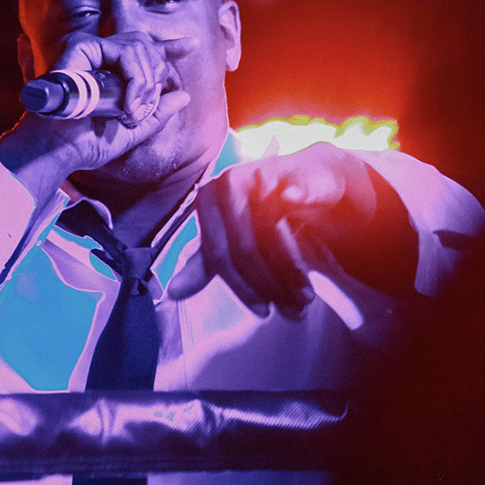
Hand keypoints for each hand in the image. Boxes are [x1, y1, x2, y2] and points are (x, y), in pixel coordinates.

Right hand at [0, 33, 194, 192]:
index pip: (144, 51)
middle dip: (154, 76)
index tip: (191, 45)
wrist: (58, 152)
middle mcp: (99, 57)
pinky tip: (126, 104)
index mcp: (110, 73)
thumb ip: (156, 113)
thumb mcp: (131, 131)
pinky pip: (122, 52)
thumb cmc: (84, 144)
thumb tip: (184, 96)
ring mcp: (88, 50)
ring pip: (137, 47)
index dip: (168, 47)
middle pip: (145, 46)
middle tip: (142, 107)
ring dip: (143, 82)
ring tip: (130, 111)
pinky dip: (133, 78)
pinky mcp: (79, 48)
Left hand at [165, 142, 416, 316]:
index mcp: (206, 199)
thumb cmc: (261, 213)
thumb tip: (172, 294)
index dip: (241, 288)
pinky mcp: (290, 173)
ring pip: (271, 236)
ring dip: (291, 273)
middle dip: (270, 285)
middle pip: (244, 248)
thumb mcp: (229, 239)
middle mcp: (227, 183)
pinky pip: (293, 219)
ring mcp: (258, 175)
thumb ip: (203, 264)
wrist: (303, 177)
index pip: (218, 255)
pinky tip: (312, 262)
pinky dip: (304, 235)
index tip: (263, 312)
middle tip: (293, 310)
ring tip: (306, 298)